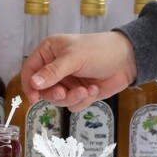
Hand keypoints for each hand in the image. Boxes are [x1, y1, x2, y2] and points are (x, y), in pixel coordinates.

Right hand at [21, 31, 137, 111]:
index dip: (29, 84)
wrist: (127, 60)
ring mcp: (68, 81)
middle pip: (43, 90)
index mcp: (49, 52)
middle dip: (55, 94)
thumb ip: (53, 72)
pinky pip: (73, 105)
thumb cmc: (99, 50)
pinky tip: (94, 90)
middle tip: (64, 93)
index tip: (34, 98)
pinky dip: (83, 101)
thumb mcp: (73, 58)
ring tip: (86, 91)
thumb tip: (33, 83)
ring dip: (72, 98)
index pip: (30, 70)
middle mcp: (56, 67)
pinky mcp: (79, 92)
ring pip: (58, 100)